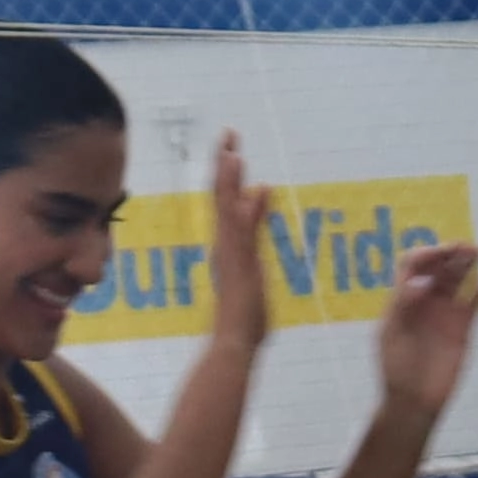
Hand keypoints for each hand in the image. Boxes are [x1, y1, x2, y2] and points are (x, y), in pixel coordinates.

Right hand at [203, 134, 274, 356]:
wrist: (234, 341)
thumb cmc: (245, 320)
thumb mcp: (254, 278)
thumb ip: (252, 254)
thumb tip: (254, 240)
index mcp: (230, 248)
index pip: (230, 207)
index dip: (232, 181)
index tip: (234, 156)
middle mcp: (225, 243)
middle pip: (223, 196)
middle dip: (226, 165)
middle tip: (229, 135)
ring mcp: (229, 249)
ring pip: (225, 203)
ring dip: (229, 174)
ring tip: (230, 145)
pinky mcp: (235, 256)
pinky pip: (235, 220)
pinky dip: (236, 197)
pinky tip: (243, 179)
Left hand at [369, 240, 477, 417]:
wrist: (414, 401)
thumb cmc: (397, 369)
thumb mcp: (394, 335)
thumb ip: (406, 306)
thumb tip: (421, 282)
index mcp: (403, 299)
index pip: (414, 265)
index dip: (427, 255)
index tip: (440, 254)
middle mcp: (425, 301)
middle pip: (439, 268)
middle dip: (450, 253)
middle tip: (465, 247)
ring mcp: (445, 313)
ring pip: (458, 280)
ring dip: (468, 263)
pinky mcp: (463, 328)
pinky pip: (475, 302)